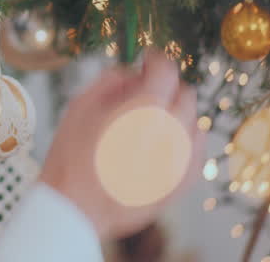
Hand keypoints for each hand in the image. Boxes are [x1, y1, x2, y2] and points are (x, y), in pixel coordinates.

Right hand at [37, 49, 203, 240]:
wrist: (75, 210)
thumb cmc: (72, 160)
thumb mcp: (80, 106)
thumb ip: (111, 80)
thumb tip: (131, 74)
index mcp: (146, 108)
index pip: (166, 69)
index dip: (155, 59)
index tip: (147, 60)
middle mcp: (171, 131)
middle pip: (185, 93)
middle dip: (166, 87)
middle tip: (144, 93)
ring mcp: (181, 159)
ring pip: (193, 122)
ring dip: (176, 116)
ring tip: (149, 124)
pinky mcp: (182, 182)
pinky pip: (196, 152)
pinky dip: (184, 142)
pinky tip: (163, 146)